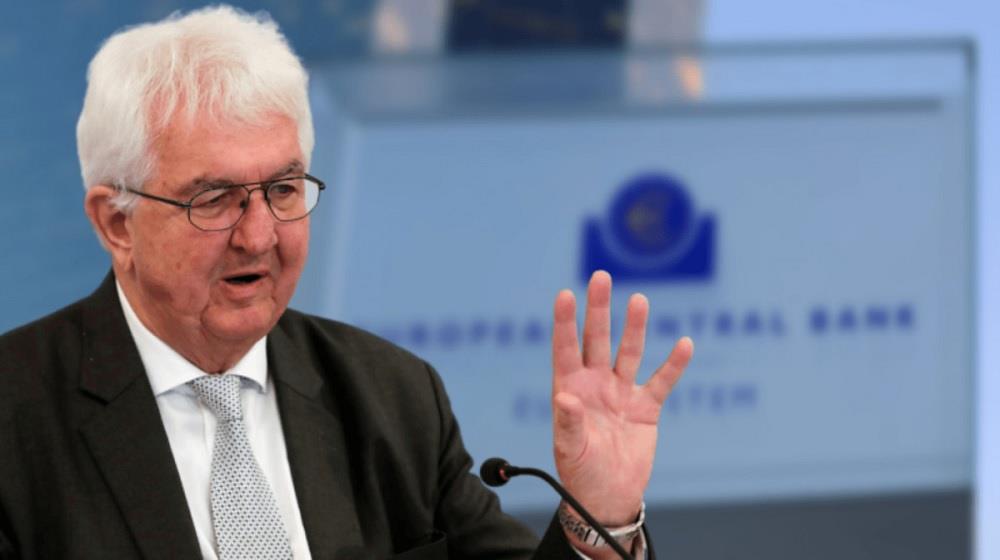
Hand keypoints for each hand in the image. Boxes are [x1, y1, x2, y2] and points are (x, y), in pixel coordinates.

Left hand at [551, 270, 692, 525]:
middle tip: (600, 276)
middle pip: (597, 339)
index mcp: (570, 389)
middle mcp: (595, 383)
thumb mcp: (570, 450)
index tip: (566, 294)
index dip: (565, 322)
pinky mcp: (646, 408)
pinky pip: (662, 381)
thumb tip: (564, 396)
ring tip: (638, 299)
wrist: (608, 497)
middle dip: (598, 309)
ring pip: (629, 353)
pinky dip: (674, 364)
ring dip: (634, 327)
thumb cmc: (580, 474)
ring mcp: (621, 393)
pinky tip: (684, 343)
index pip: (566, 348)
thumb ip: (568, 423)